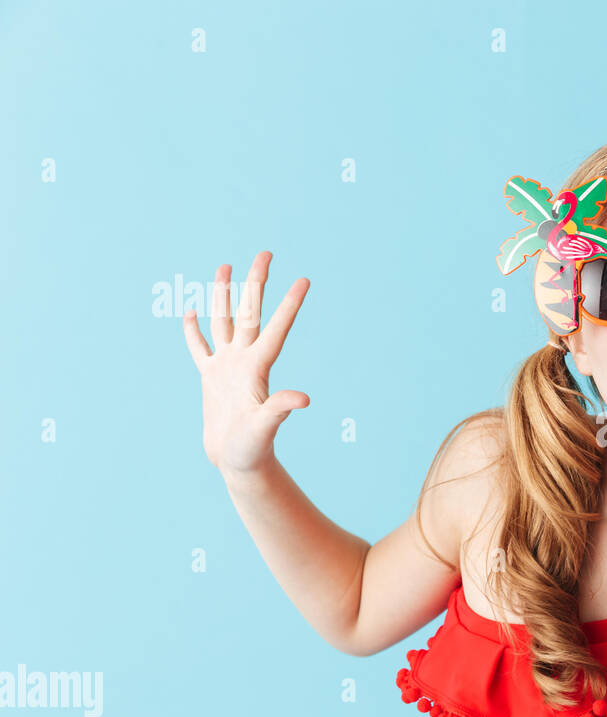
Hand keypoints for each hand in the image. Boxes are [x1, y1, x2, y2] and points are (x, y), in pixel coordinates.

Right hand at [181, 252, 309, 475]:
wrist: (237, 463)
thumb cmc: (252, 449)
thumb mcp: (265, 428)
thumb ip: (280, 409)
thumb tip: (304, 399)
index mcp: (258, 368)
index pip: (276, 328)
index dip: (289, 305)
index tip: (304, 280)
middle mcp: (244, 361)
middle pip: (249, 313)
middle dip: (256, 283)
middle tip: (266, 253)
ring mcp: (226, 368)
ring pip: (223, 321)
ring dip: (223, 295)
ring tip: (225, 266)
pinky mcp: (210, 379)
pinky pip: (199, 348)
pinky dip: (194, 331)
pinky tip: (192, 312)